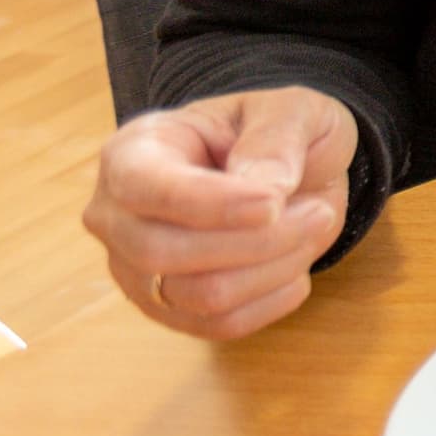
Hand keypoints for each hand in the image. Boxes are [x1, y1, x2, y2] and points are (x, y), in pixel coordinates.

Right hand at [80, 87, 358, 340]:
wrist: (278, 173)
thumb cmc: (273, 132)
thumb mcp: (290, 110)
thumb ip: (277, 138)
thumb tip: (265, 187)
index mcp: (132, 152)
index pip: (150, 189)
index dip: (214, 204)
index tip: (275, 202)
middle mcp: (116, 216)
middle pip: (165, 253)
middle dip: (257, 240)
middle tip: (319, 212)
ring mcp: (134, 269)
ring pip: (198, 296)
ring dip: (273, 269)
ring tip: (311, 230)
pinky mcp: (167, 309)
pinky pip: (219, 325)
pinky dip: (271, 301)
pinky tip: (297, 267)